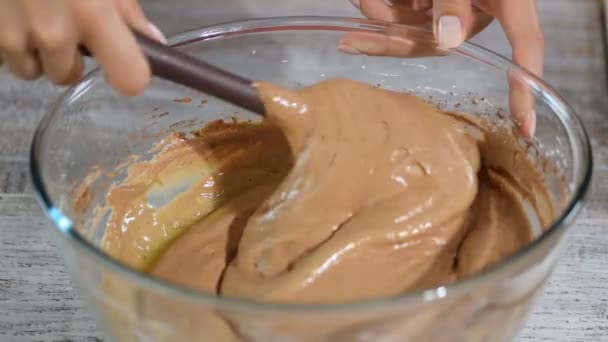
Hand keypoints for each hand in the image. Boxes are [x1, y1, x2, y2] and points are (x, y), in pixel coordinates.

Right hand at [0, 0, 164, 94]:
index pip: (129, 79)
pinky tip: (10, 10)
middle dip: (66, 57)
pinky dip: (8, 39)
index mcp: (93, 14)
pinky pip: (2, 54)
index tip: (122, 64)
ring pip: (30, 69)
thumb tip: (152, 40)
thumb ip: (124, 7)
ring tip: (31, 14)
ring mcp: (12, 35)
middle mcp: (53, 33)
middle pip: (67, 76)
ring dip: (33, 51)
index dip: (127, 74)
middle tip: (63, 24)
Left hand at [343, 0, 543, 137]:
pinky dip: (378, 9)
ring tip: (355, 12)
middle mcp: (473, 12)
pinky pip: (400, 19)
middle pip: (436, 44)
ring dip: (377, 20)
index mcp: (501, 1)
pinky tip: (362, 4)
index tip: (526, 127)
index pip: (525, 46)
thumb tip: (448, 40)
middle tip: (352, 42)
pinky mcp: (425, 7)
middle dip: (391, 40)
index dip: (526, 87)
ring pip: (410, 33)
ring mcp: (447, 12)